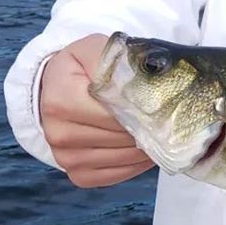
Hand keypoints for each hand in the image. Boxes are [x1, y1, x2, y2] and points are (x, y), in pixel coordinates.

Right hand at [40, 33, 154, 187]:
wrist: (56, 87)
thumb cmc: (81, 66)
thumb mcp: (93, 49)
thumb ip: (114, 62)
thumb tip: (140, 86)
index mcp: (60, 100)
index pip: (113, 112)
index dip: (141, 108)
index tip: (163, 102)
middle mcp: (57, 133)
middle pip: (119, 136)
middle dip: (147, 127)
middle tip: (169, 117)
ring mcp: (65, 158)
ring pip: (121, 157)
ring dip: (146, 147)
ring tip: (161, 131)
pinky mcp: (77, 173)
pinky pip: (115, 175)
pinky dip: (136, 164)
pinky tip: (146, 148)